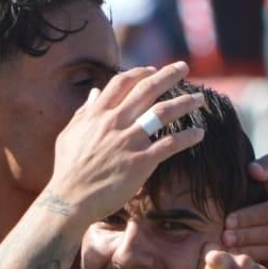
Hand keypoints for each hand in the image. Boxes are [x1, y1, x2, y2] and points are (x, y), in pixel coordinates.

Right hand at [46, 62, 206, 222]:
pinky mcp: (141, 162)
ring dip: (184, 103)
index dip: (140, 73)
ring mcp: (129, 141)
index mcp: (97, 114)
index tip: (153, 69)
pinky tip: (199, 133)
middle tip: (184, 68)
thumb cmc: (68, 169)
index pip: (122, 83)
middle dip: (168, 75)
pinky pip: (169, 144)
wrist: (70, 200)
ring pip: (162, 113)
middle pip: (146, 90)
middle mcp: (114, 123)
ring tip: (199, 99)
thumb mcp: (70, 134)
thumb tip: (94, 92)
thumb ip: (84, 112)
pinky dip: (186, 137)